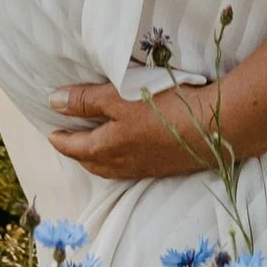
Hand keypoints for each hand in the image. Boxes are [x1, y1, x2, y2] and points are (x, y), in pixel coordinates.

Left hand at [47, 76, 232, 180]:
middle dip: (77, 153)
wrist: (215, 127)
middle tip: (70, 141)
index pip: (74, 148)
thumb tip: (52, 102)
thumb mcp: (118, 97)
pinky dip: (120, 161)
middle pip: (91, 163)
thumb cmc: (163, 109)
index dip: (61, 139)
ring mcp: (146, 168)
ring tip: (95, 147)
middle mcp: (123, 165)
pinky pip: (132, 168)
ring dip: (98, 159)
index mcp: (107, 148)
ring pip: (112, 168)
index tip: (51, 133)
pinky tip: (130, 151)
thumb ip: (86, 101)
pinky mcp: (166, 167)